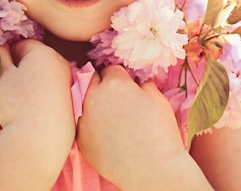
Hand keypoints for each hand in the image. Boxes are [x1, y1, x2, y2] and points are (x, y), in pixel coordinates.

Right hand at [0, 40, 73, 131]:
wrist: (40, 142)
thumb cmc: (18, 102)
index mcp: (45, 54)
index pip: (19, 46)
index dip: (0, 58)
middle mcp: (58, 69)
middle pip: (20, 71)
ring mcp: (61, 91)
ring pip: (24, 90)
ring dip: (1, 101)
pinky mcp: (60, 112)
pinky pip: (34, 105)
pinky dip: (16, 111)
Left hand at [77, 65, 199, 188]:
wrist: (152, 170)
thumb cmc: (160, 133)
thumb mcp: (157, 99)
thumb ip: (142, 82)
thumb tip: (136, 79)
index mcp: (114, 83)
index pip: (111, 69)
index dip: (120, 77)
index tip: (126, 86)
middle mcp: (93, 97)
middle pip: (93, 81)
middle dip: (103, 85)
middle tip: (117, 99)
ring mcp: (83, 118)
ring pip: (83, 101)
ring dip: (94, 104)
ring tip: (110, 116)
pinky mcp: (80, 138)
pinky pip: (81, 124)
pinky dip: (90, 125)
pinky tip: (105, 133)